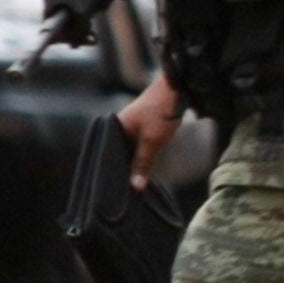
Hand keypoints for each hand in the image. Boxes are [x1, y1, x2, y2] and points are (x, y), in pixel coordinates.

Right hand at [116, 72, 185, 190]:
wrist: (178, 87)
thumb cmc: (162, 111)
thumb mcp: (153, 140)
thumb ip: (143, 163)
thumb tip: (135, 187)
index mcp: (113, 128)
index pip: (106, 157)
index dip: (110, 174)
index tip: (112, 192)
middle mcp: (117, 128)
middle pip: (116, 156)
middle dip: (121, 173)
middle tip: (123, 194)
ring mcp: (128, 128)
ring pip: (127, 153)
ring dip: (131, 166)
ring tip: (131, 188)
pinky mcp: (139, 129)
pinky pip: (135, 148)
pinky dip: (138, 159)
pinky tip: (141, 173)